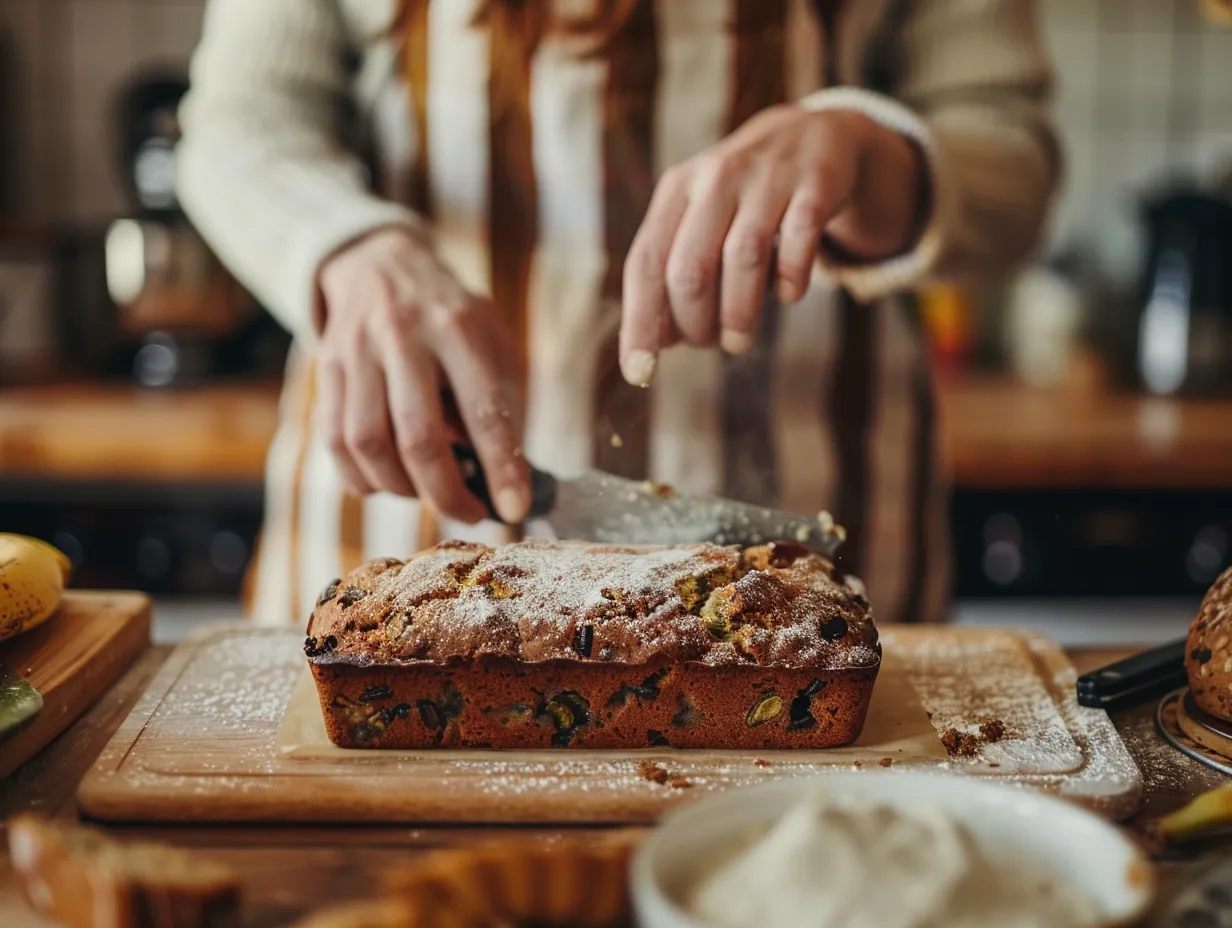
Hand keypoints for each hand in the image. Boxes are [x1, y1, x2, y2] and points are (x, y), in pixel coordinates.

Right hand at [316, 228, 528, 522]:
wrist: (382, 265)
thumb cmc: (453, 319)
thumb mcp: (492, 342)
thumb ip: (502, 404)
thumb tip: (508, 482)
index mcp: (457, 326)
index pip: (482, 410)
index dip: (501, 467)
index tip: (515, 508)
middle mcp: (402, 334)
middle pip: (418, 437)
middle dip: (447, 492)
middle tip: (471, 514)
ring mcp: (356, 351)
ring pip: (368, 444)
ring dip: (402, 488)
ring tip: (428, 492)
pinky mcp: (326, 368)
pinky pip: (334, 442)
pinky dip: (362, 478)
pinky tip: (388, 482)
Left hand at [619, 105, 923, 384]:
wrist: (812, 135)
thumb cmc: (743, 200)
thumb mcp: (699, 223)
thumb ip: (673, 275)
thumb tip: (656, 343)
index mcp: (676, 191)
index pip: (646, 264)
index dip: (639, 323)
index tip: (640, 373)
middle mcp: (716, 178)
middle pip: (690, 269)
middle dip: (696, 324)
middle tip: (710, 344)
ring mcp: (767, 178)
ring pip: (743, 258)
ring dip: (740, 315)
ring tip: (739, 341)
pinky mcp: (815, 184)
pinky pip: (800, 243)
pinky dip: (791, 281)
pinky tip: (788, 294)